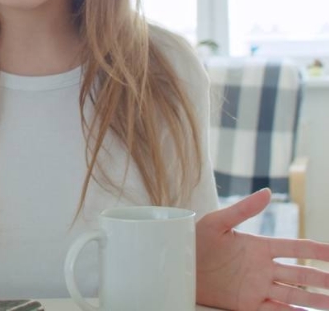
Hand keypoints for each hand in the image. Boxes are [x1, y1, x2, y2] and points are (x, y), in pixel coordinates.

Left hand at [196, 188, 328, 309]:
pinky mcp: (248, 304)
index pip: (295, 248)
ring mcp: (257, 287)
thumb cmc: (195, 239)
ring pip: (294, 295)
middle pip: (301, 274)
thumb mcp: (218, 221)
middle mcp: (262, 268)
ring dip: (314, 299)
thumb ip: (244, 209)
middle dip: (322, 278)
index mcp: (258, 246)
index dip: (316, 250)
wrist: (178, 264)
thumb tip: (268, 192)